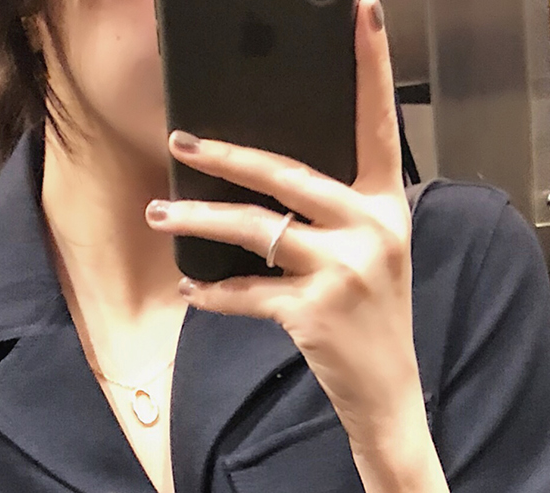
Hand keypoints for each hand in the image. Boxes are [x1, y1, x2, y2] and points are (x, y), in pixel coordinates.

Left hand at [146, 0, 424, 459]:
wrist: (388, 397)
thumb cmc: (372, 321)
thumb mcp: (372, 256)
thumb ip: (337, 212)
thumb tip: (267, 177)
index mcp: (387, 207)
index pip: (377, 124)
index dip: (371, 65)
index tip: (361, 9)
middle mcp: (370, 230)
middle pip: (287, 173)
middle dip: (225, 156)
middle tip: (181, 142)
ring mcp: (343, 271)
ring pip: (257, 228)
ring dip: (200, 222)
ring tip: (161, 216)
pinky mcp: (314, 313)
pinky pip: (248, 292)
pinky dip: (214, 294)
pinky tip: (191, 291)